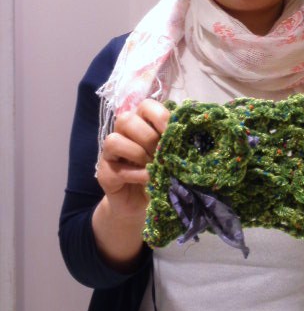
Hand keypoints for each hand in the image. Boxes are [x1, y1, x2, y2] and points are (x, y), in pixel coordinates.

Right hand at [93, 99, 169, 270]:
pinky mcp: (105, 172)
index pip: (145, 106)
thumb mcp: (172, 156)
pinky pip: (116, 166)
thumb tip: (192, 138)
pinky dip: (136, 173)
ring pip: (114, 139)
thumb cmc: (162, 173)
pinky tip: (148, 180)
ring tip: (153, 166)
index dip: (159, 115)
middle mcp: (124, 132)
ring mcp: (111, 152)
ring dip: (138, 153)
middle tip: (162, 154)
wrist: (143, 204)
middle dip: (148, 137)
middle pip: (126, 120)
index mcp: (143, 122)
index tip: (172, 130)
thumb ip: (176, 143)